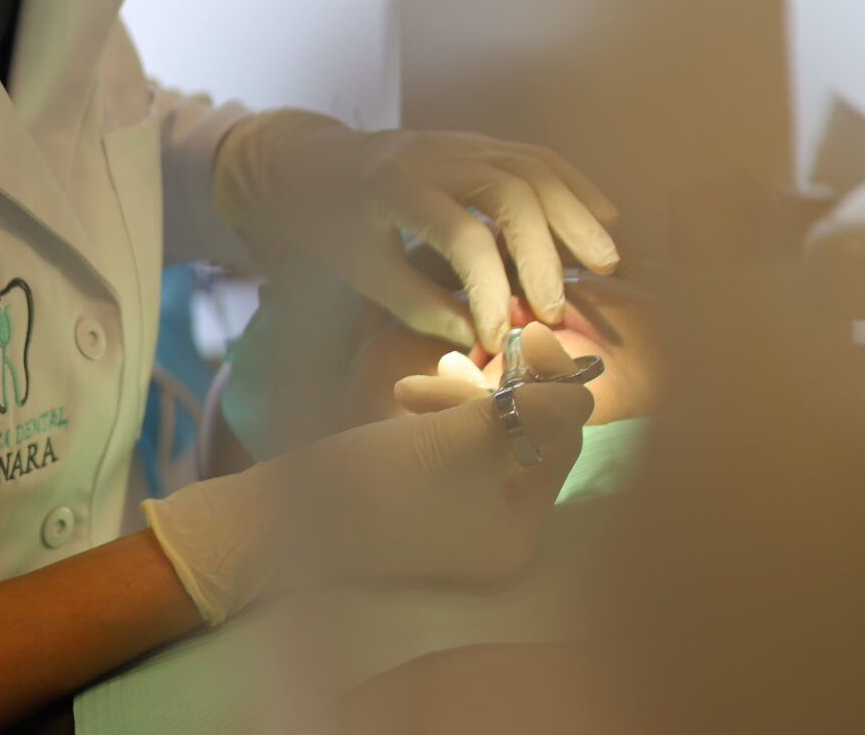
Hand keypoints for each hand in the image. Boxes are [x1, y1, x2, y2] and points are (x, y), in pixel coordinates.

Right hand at [143, 325, 593, 624]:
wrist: (275, 519)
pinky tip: (408, 395)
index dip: (553, 384)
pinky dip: (441, 415)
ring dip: (462, 396)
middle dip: (496, 390)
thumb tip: (589, 392)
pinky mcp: (428, 501)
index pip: (563, 441)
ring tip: (420, 381)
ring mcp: (463, 520)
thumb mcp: (455, 440)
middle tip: (463, 357)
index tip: (530, 332)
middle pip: (529, 436)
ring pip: (489, 433)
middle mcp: (500, 533)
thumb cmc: (371, 482)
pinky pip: (457, 444)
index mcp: (519, 532)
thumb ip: (526, 412)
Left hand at [213, 109, 621, 346]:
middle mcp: (434, 154)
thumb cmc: (330, 222)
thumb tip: (482, 340)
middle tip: (559, 309)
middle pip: (510, 191)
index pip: (461, 234)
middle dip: (543, 252)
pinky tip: (603, 217)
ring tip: (606, 262)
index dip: (489, 288)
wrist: (311, 161)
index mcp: (394, 188)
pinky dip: (573, 186)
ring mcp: (460, 141)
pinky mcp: (478, 142)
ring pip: (533, 167)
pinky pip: (535, 156)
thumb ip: (421, 306)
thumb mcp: (361, 271)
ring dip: (574, 214)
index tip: (500, 332)